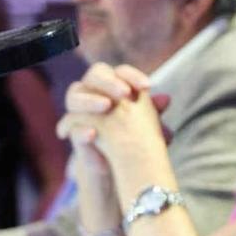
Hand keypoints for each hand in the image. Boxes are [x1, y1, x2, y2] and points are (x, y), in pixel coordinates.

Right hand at [56, 64, 171, 150]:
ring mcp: (79, 111)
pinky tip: (93, 133)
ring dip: (90, 99)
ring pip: (75, 96)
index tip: (147, 86)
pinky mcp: (72, 131)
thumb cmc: (131, 136)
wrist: (114, 164)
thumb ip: (153, 111)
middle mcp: (92, 92)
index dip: (132, 75)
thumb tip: (166, 99)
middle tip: (124, 94)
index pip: (119, 72)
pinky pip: (68, 125)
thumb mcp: (145, 125)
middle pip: (94, 75)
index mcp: (112, 85)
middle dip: (109, 82)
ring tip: (106, 106)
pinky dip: (81, 129)